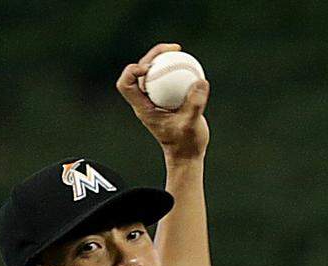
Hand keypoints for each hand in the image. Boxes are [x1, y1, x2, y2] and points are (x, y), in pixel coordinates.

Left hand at [116, 42, 209, 162]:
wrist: (187, 155)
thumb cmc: (186, 144)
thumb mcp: (191, 125)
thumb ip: (195, 104)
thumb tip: (201, 81)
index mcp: (143, 108)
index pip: (126, 85)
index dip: (132, 71)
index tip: (151, 68)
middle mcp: (146, 101)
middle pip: (140, 71)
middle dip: (152, 56)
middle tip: (172, 49)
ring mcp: (156, 99)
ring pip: (154, 72)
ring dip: (163, 59)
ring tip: (178, 50)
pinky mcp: (167, 99)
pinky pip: (167, 78)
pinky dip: (175, 68)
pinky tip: (189, 63)